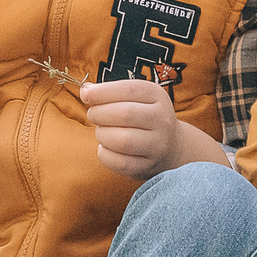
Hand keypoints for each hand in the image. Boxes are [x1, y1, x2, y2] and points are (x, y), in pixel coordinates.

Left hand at [80, 78, 226, 178]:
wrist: (171, 146)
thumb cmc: (143, 117)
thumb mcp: (136, 98)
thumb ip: (111, 92)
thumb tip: (86, 92)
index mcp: (157, 96)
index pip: (128, 90)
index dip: (102, 92)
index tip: (86, 94)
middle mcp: (161, 119)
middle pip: (124, 114)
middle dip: (99, 113)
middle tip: (93, 115)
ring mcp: (157, 145)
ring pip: (122, 140)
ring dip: (102, 135)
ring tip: (102, 132)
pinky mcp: (148, 166)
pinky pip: (120, 162)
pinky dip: (104, 154)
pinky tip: (106, 148)